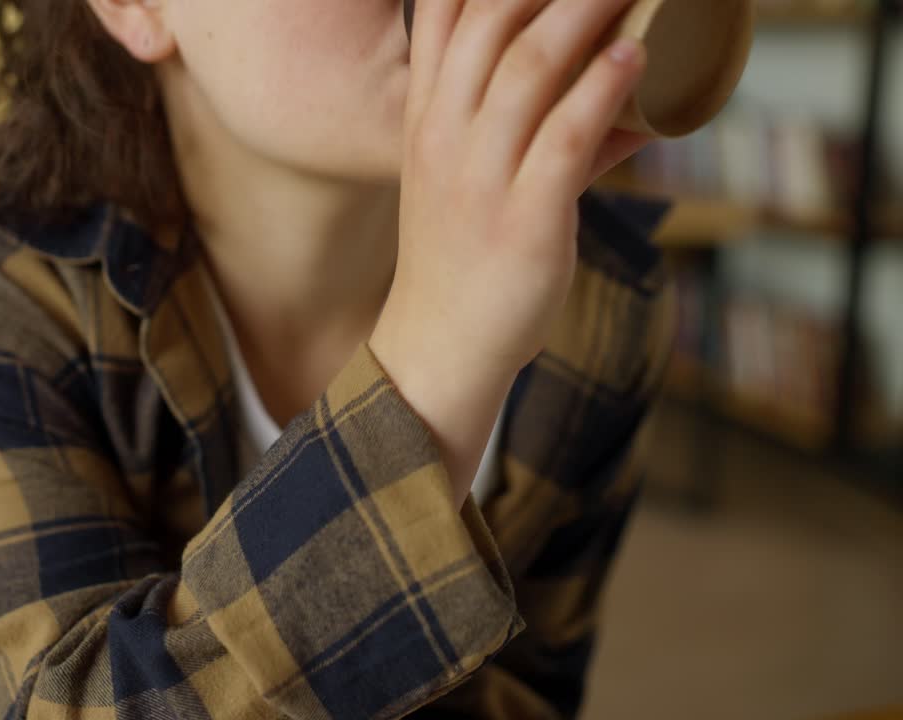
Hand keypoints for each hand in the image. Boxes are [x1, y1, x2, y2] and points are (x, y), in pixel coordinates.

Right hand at [370, 0, 650, 502]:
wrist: (440, 346)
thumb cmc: (463, 255)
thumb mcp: (471, 176)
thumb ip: (539, 125)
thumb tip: (627, 84)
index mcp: (427, 117)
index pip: (441, 16)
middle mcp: (444, 136)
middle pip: (489, 24)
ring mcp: (479, 177)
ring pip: (527, 70)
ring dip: (581, 13)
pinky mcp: (522, 220)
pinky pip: (562, 141)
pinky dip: (600, 93)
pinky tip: (633, 57)